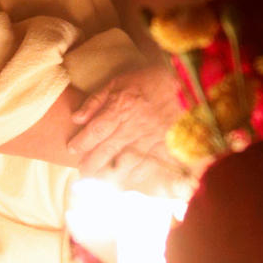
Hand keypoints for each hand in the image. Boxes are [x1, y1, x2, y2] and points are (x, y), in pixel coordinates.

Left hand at [67, 62, 187, 194]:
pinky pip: (145, 168)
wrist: (190, 86)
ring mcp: (148, 141)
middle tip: (81, 173)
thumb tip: (76, 118)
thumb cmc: (154, 80)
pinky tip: (125, 182)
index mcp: (120, 108)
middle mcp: (131, 128)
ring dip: (107, 175)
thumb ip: (97, 99)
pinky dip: (134, 177)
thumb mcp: (121, 80)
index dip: (80, 143)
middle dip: (90, 165)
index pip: (94, 131)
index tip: (72, 149)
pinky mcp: (164, 150)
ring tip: (98, 181)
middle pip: (105, 152)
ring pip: (121, 164)